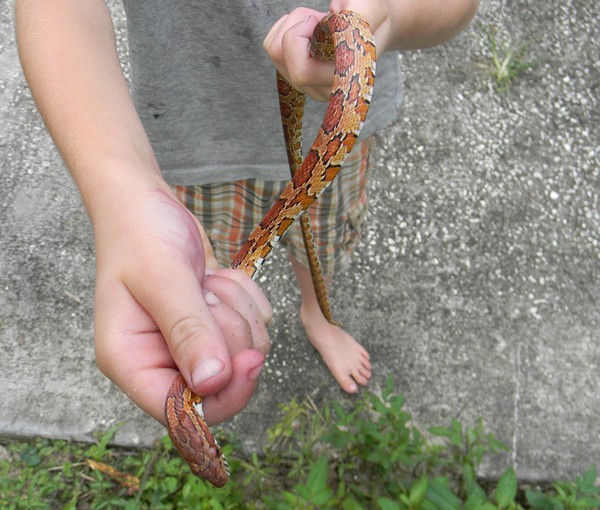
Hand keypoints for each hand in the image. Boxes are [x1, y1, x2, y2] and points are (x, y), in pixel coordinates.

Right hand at [92, 186, 271, 425]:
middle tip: (208, 292)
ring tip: (207, 280)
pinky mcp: (214, 323)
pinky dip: (246, 295)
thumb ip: (187, 330)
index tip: (250, 359)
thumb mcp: (163, 278)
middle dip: (231, 332)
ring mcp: (190, 342)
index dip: (223, 395)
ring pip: (246, 350)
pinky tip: (217, 275)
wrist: (147, 204)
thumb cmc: (140, 234)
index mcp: (131, 361)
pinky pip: (256, 322)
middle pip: (224, 381)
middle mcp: (160, 359)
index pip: (181, 412)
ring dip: (238, 309)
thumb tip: (211, 383)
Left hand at [263, 1, 389, 101]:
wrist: (376, 27)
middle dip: (295, 23)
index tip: (324, 19)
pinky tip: (309, 29)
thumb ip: (359, 14)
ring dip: (291, 24)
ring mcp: (307, 86)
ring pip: (273, 50)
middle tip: (319, 18)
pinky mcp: (295, 76)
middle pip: (279, 55)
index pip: (300, 71)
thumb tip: (337, 19)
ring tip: (317, 23)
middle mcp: (322, 90)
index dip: (301, 36)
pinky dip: (285, 28)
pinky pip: (272, 47)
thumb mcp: (371, 9)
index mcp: (341, 81)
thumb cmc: (373, 18)